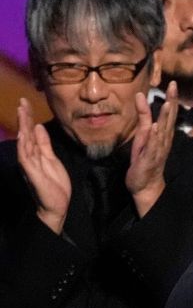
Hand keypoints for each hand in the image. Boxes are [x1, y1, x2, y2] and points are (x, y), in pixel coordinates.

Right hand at [15, 99, 70, 233]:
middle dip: (24, 117)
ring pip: (24, 142)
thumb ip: (44, 144)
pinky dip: (23, 146)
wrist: (56, 206)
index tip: (27, 103)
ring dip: (23, 127)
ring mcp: (29, 165)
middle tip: (23, 101)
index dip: (28, 118)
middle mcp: (28, 157)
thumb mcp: (51, 160)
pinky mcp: (32, 173)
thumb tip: (38, 127)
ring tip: (22, 112)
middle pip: (25, 134)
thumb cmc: (54, 185)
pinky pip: (25, 157)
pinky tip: (23, 135)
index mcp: (34, 153)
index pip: (30, 132)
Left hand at [126, 83, 178, 216]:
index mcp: (163, 134)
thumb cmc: (145, 158)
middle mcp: (164, 140)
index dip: (171, 98)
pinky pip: (154, 147)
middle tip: (173, 86)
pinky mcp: (150, 159)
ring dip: (165, 118)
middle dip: (171, 102)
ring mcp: (158, 150)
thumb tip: (141, 95)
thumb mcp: (143, 134)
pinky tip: (156, 128)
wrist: (145, 184)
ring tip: (167, 104)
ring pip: (163, 131)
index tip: (172, 82)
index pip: (168, 113)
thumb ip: (143, 116)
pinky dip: (156, 138)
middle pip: (169, 119)